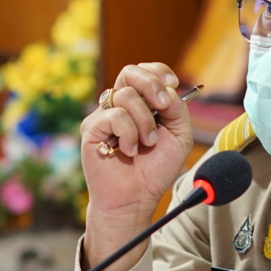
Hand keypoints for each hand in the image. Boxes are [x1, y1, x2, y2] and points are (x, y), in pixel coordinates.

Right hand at [80, 63, 193, 270]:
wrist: (136, 198)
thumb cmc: (155, 170)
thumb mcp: (179, 136)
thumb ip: (178, 109)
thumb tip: (168, 90)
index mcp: (140, 103)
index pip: (144, 71)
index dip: (158, 72)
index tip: (173, 84)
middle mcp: (120, 105)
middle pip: (130, 72)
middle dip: (152, 85)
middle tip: (163, 106)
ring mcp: (104, 116)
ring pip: (126, 95)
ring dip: (145, 121)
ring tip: (146, 143)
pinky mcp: (91, 128)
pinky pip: (114, 116)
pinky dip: (129, 134)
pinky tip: (129, 151)